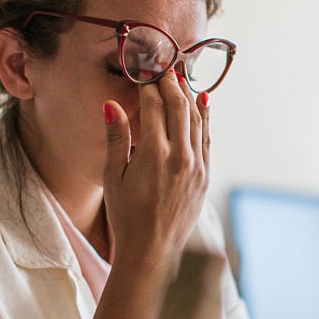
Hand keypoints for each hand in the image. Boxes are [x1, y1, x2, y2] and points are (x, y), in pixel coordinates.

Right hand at [102, 71, 209, 265]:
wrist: (152, 249)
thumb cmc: (126, 214)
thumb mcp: (112, 176)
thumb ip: (116, 137)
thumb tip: (111, 104)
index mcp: (154, 154)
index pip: (155, 106)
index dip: (149, 86)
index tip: (144, 72)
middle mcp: (180, 157)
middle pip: (180, 107)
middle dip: (171, 84)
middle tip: (164, 69)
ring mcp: (197, 166)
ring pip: (197, 120)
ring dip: (190, 97)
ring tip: (181, 80)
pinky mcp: (205, 176)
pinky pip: (206, 138)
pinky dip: (205, 118)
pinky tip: (203, 103)